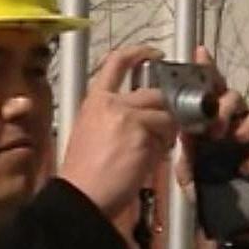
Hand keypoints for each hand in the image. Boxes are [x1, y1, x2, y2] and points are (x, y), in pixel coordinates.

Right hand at [60, 46, 177, 242]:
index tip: (154, 53)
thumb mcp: (90, 134)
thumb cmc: (85, 174)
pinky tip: (150, 160)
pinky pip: (166, 134)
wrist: (81, 195)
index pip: (116, 62)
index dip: (139, 53)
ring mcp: (127, 116)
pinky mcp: (142, 132)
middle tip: (163, 130)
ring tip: (154, 150)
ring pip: (164, 113)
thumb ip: (114, 119)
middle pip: (152, 93)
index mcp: (94, 100)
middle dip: (163, 111)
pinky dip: (164, 148)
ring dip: (166, 132)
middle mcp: (110, 102)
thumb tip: (141, 121)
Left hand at [174, 46, 248, 248]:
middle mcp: (242, 122)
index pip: (214, 90)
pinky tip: (246, 168)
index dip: (209, 71)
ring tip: (235, 139)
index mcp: (218, 120)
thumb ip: (185, 151)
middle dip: (226, 105)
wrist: (240, 222)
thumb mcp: (193, 169)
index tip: (200, 54)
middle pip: (239, 96)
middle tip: (213, 126)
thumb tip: (176, 135)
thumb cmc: (215, 186)